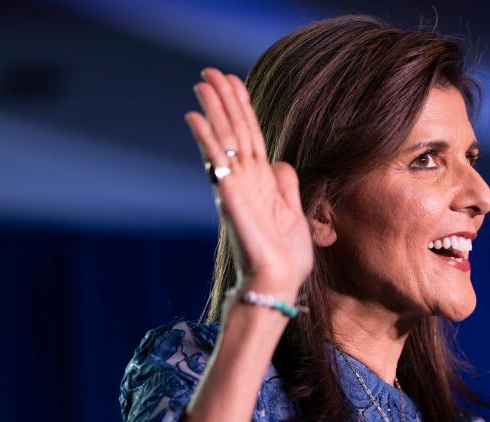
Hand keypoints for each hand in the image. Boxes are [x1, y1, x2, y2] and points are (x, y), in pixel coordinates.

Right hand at [185, 68, 313, 300]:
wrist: (278, 282)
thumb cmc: (284, 257)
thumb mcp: (295, 214)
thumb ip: (287, 186)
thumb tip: (281, 163)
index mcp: (261, 182)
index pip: (251, 136)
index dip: (243, 108)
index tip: (234, 82)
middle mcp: (245, 180)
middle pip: (235, 131)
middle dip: (225, 100)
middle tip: (211, 71)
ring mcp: (236, 187)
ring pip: (224, 139)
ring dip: (214, 109)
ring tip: (203, 82)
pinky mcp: (230, 197)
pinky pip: (216, 162)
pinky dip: (205, 138)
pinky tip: (194, 117)